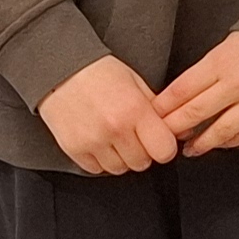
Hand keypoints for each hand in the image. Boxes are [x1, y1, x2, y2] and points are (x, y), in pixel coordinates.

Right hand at [39, 55, 180, 174]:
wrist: (59, 69)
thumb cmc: (98, 72)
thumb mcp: (136, 82)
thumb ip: (158, 109)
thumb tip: (179, 132)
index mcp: (134, 110)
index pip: (165, 151)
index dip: (163, 147)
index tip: (158, 140)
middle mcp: (115, 129)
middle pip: (142, 163)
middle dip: (141, 151)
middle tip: (132, 134)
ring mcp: (93, 141)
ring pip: (120, 169)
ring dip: (120, 157)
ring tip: (113, 136)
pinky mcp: (74, 149)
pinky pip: (96, 169)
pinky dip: (100, 159)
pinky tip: (98, 140)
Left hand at [157, 32, 238, 155]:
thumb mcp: (221, 48)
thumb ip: (201, 73)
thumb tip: (176, 97)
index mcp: (220, 63)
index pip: (181, 91)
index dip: (163, 107)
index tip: (153, 116)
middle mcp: (237, 83)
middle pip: (195, 113)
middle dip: (174, 128)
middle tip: (163, 136)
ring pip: (220, 131)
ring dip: (200, 143)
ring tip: (189, 148)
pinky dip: (228, 142)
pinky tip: (217, 143)